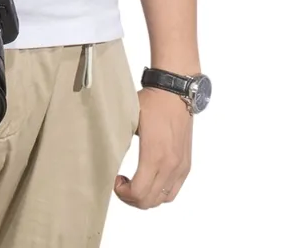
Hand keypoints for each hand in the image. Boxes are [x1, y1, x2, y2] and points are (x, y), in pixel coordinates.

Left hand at [114, 87, 192, 208]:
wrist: (175, 92)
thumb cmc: (152, 102)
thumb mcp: (129, 119)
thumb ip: (120, 139)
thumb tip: (106, 152)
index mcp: (154, 155)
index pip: (138, 192)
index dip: (122, 192)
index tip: (114, 180)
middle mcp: (170, 165)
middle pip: (149, 201)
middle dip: (131, 198)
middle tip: (121, 185)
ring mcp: (180, 166)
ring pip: (162, 199)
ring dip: (146, 198)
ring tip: (134, 184)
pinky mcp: (186, 164)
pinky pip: (173, 190)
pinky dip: (160, 193)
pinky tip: (149, 180)